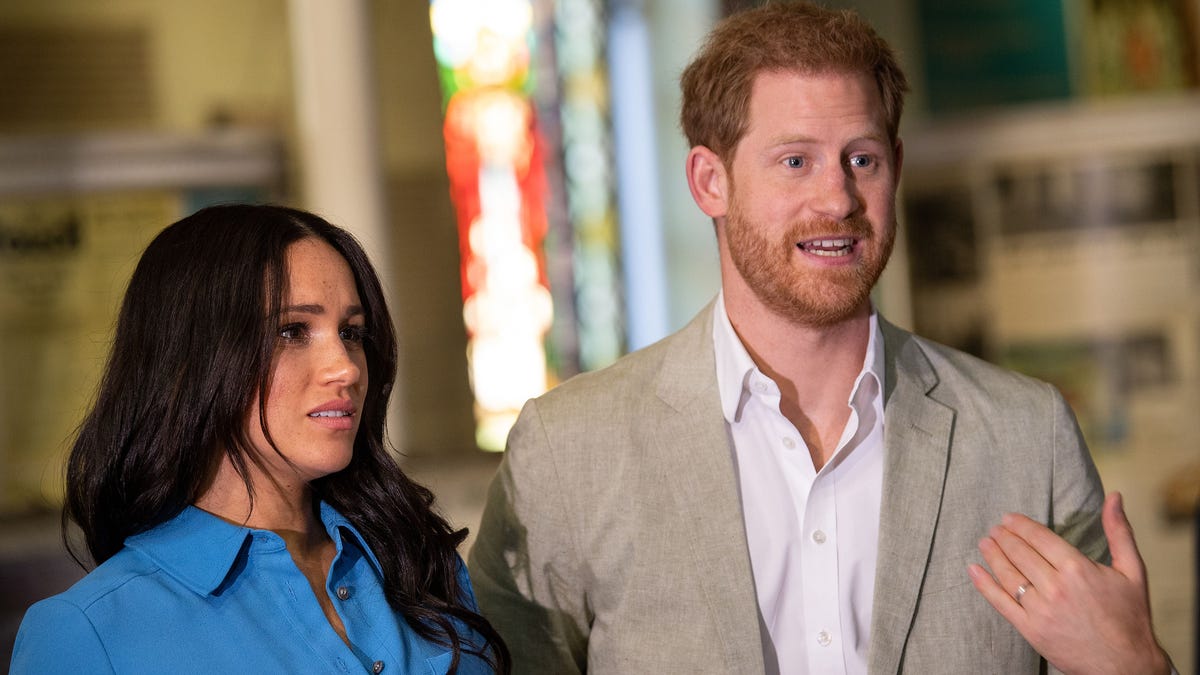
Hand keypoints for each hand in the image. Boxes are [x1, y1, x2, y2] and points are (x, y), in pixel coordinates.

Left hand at [967, 492, 1172, 674]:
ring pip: (1008, 575)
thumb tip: (1114, 496)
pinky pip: (1001, 603)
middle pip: (1020, 553)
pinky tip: (973, 570)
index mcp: (1077, 569)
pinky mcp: (1030, 630)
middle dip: (1004, 537)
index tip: (1008, 518)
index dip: (1020, 525)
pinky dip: (984, 585)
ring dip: (993, 555)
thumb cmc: (1130, 617)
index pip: (1039, 538)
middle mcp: (1055, 587)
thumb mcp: (1133, 571)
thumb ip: (1119, 532)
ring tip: (984, 542)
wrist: (1125, 665)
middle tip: (995, 528)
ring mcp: (1040, 610)